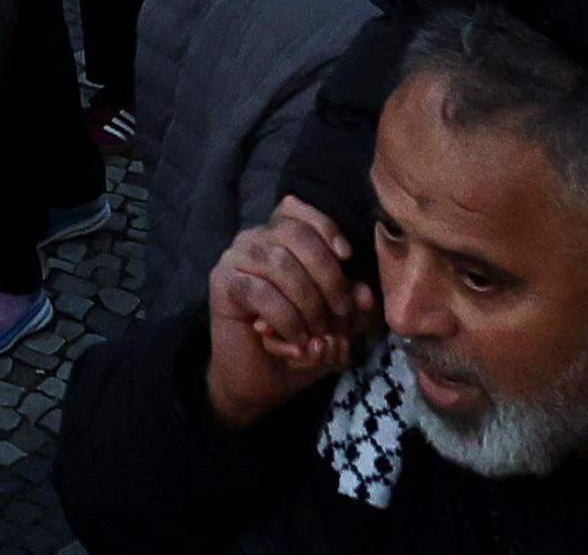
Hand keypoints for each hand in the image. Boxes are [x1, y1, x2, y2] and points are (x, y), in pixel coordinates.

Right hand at [212, 198, 369, 390]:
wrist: (261, 379)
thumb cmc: (299, 340)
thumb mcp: (335, 320)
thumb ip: (350, 303)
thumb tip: (364, 295)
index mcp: (278, 236)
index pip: (295, 209)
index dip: (324, 226)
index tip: (347, 257)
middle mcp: (253, 239)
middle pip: (295, 235)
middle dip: (328, 274)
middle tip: (342, 311)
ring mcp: (234, 259)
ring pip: (280, 264)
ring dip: (309, 303)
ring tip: (318, 334)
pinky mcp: (224, 286)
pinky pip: (261, 293)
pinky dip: (287, 319)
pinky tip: (297, 340)